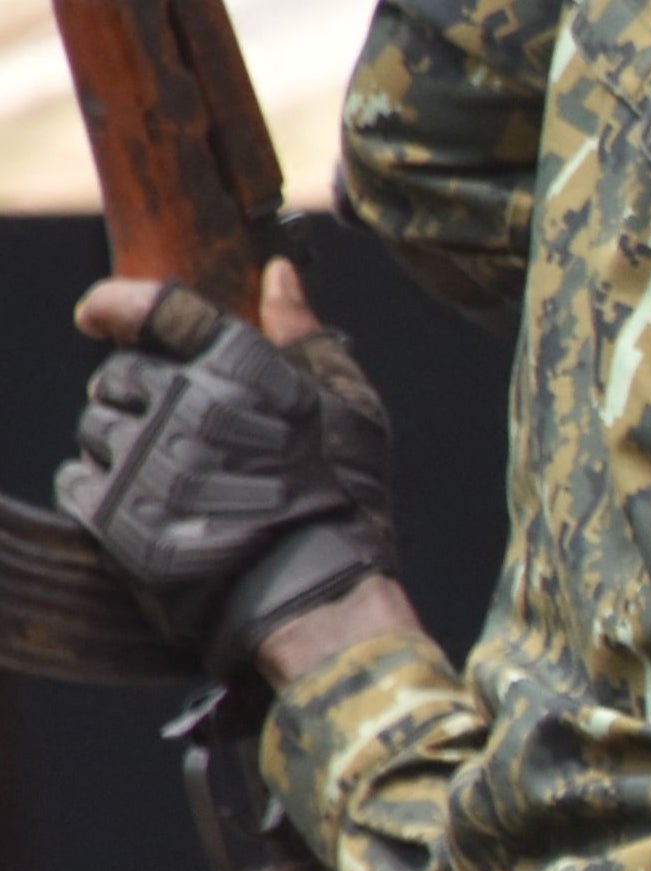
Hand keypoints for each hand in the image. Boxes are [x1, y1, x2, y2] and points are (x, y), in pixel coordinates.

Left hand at [58, 262, 402, 677]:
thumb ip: (307, 334)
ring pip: (97, 427)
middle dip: (139, 393)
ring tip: (171, 477)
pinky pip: (79, 478)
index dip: (117, 303)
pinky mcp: (109, 513)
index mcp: (237, 366)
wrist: (314, 596)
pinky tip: (147, 507)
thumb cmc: (344, 497)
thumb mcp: (351, 407)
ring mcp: (139, 459)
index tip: (98, 312)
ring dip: (122, 443)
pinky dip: (102, 487)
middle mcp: (179, 404)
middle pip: (118, 374)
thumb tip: (279, 274)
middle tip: (177, 428)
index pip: (154, 308)